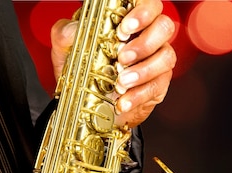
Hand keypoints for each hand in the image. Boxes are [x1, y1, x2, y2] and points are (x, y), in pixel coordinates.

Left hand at [51, 0, 176, 127]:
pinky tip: (123, 101)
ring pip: (166, 58)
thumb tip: (73, 30)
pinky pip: (157, 87)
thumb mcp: (67, 49)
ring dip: (143, 71)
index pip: (149, 5)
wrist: (89, 104)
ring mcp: (157, 60)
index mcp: (130, 20)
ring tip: (121, 83)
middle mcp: (149, 36)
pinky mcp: (159, 84)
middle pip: (164, 27)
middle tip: (122, 57)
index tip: (123, 29)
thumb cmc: (83, 68)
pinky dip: (139, 95)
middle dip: (144, 43)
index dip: (143, 12)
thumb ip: (65, 34)